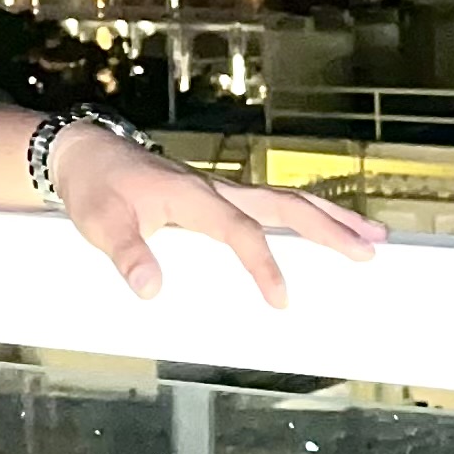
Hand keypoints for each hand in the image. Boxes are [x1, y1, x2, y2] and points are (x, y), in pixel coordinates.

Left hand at [47, 126, 383, 309]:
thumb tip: (150, 288)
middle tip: (370, 250)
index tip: (281, 299)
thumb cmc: (93, 188)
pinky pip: (269, 208)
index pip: (239, 230)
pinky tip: (320, 233)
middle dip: (329, 227)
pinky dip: (302, 218)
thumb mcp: (100, 223)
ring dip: (328, 218)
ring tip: (371, 237)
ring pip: (284, 201)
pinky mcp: (216, 198)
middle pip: (284, 205)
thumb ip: (126, 254)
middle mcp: (215, 189)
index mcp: (192, 195)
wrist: (82, 155)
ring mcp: (219, 191)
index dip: (262, 264)